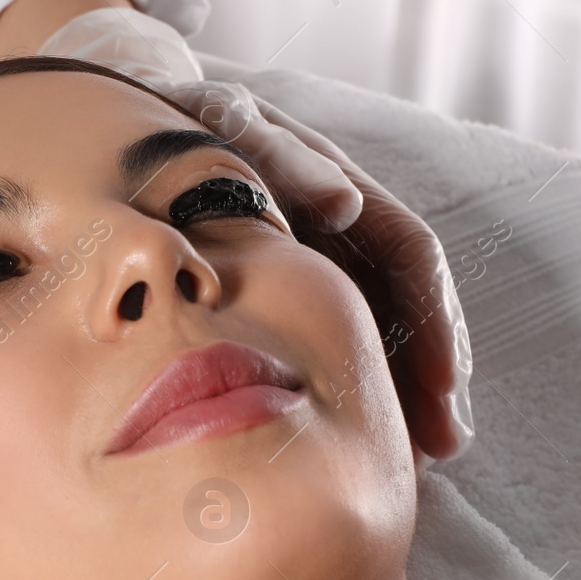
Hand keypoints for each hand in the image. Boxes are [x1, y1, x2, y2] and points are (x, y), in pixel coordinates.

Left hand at [38, 11, 473, 461]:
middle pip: (408, 301)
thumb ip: (280, 160)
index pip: (410, 255)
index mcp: (339, 184)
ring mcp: (313, 254)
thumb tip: (344, 202)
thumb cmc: (183, 125)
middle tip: (443, 443)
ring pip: (374, 325)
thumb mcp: (229, 130)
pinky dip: (346, 381)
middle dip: (432, 372)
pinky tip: (346, 432)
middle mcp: (342, 222)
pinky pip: (328, 334)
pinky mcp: (282, 280)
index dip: (431, 319)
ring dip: (399, 388)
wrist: (137, 120)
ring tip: (415, 459)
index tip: (441, 385)